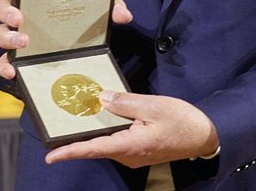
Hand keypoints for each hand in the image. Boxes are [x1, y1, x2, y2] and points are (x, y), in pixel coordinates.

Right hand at [0, 0, 132, 79]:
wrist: (75, 61)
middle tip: (20, 17)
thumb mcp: (97, 16)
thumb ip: (109, 9)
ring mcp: (15, 38)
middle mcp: (21, 15)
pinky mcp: (16, 60)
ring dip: (7, 38)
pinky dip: (4, 66)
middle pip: (2, 6)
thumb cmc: (80, 29)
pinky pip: (2, 63)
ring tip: (23, 42)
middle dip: (7, 10)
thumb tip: (123, 14)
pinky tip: (13, 71)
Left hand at [45, 91, 218, 166]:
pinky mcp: (138, 150)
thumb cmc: (182, 121)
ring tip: (73, 119)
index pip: (93, 149)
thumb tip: (101, 99)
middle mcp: (128, 155)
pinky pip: (115, 142)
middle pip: (95, 147)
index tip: (51, 156)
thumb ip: (124, 102)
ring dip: (90, 134)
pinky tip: (99, 119)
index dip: (70, 152)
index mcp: (130, 146)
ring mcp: (133, 155)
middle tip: (56, 126)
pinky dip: (104, 132)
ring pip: (105, 144)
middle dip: (75, 139)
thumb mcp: (152, 106)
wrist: (205, 135)